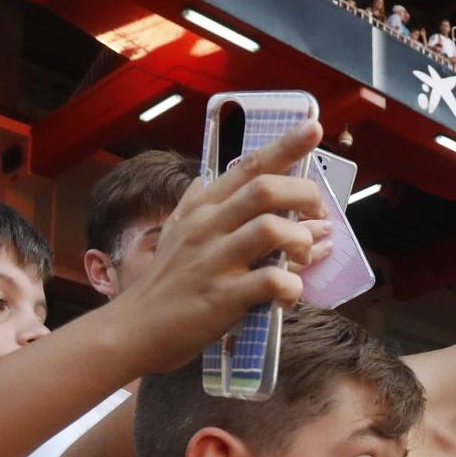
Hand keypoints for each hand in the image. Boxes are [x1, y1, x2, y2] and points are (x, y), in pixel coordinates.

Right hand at [113, 119, 332, 372]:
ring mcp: (214, 261)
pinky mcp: (222, 297)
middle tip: (320, 215)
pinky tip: (290, 295)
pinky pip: (270, 281)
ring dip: (300, 240)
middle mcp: (208, 227)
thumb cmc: (166, 282)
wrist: (136, 328)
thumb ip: (196, 202)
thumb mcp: (177, 232)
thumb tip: (207, 174)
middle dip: (304, 195)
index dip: (285, 146)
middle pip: (264, 190)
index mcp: (204, 208)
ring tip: (304, 256)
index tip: (314, 127)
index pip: (248, 166)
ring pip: (270, 230)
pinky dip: (292, 287)